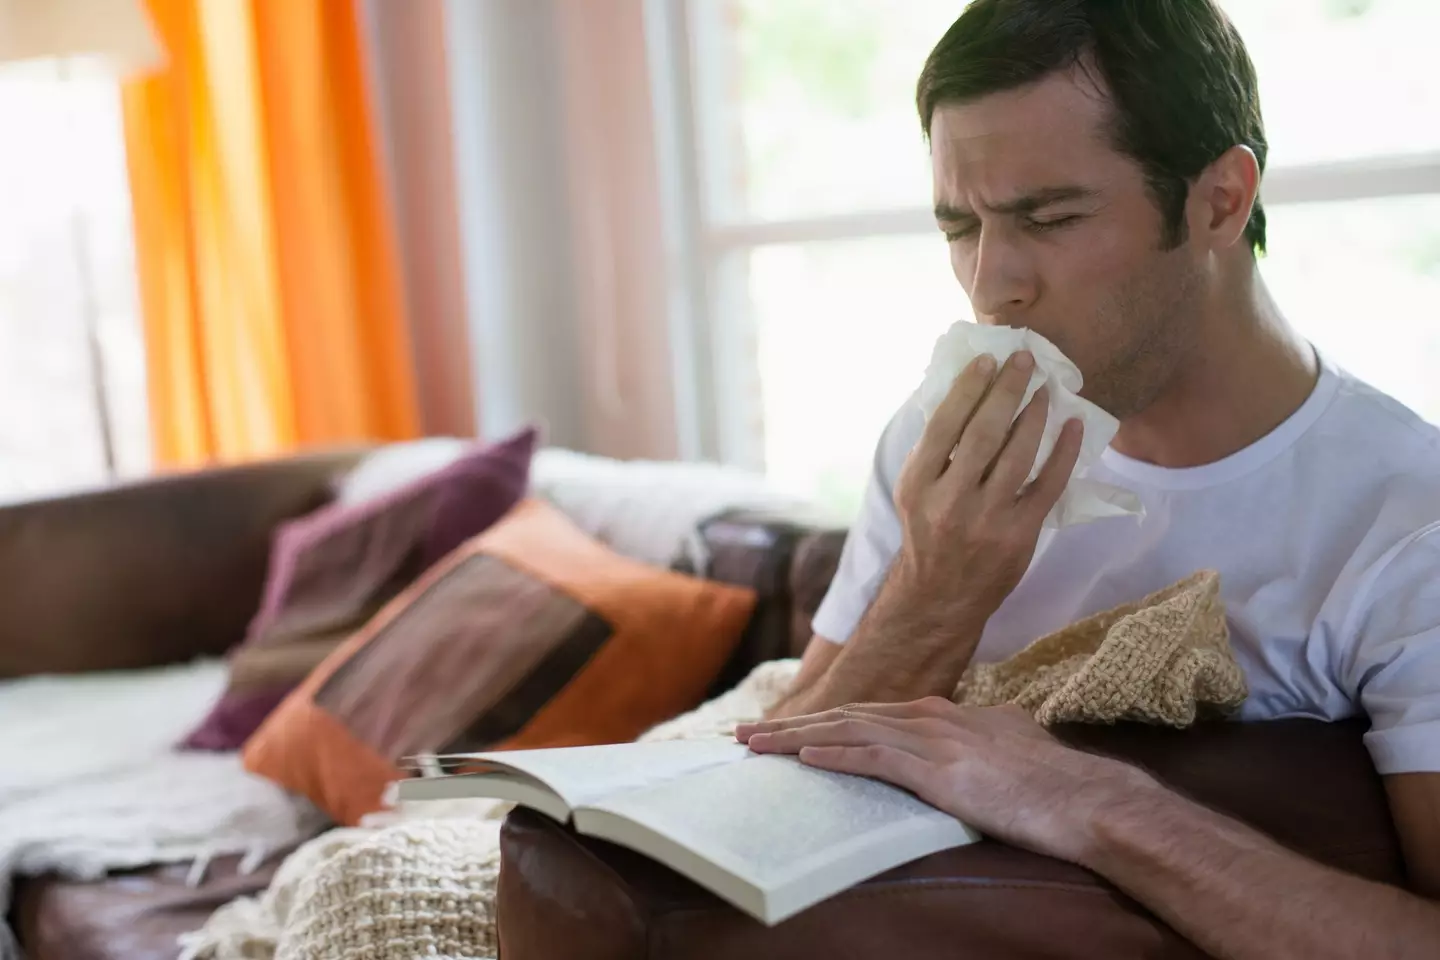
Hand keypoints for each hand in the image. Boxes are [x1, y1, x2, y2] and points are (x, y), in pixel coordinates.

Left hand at [736, 698, 1152, 863]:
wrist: (1085, 799)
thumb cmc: (1052, 782)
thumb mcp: (1008, 743)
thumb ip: (981, 731)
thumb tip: (972, 729)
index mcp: (940, 714)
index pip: (864, 714)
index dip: (819, 721)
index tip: (781, 730)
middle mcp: (929, 718)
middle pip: (844, 716)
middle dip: (790, 725)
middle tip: (743, 734)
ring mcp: (933, 741)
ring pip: (849, 733)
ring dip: (795, 739)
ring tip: (753, 745)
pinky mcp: (940, 771)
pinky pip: (875, 759)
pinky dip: (834, 757)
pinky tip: (802, 759)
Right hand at [893, 351, 1083, 627]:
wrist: (941, 596)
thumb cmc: (928, 532)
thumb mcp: (914, 491)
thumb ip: (934, 451)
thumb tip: (965, 394)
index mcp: (918, 483)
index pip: (945, 424)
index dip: (968, 388)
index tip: (988, 360)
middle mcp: (950, 500)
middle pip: (983, 433)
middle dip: (1006, 391)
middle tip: (1024, 361)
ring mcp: (986, 519)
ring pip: (1017, 455)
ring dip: (1035, 416)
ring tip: (1045, 390)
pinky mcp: (1018, 534)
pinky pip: (1047, 485)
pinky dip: (1063, 453)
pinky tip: (1072, 426)